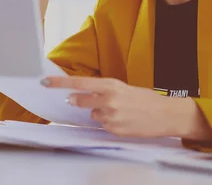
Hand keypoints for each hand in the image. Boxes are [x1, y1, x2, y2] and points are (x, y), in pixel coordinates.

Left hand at [42, 76, 183, 137]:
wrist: (166, 115)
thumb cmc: (146, 99)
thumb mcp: (125, 87)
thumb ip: (104, 90)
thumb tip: (81, 96)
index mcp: (112, 85)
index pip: (79, 83)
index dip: (60, 83)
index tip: (45, 81)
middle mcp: (108, 100)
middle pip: (80, 101)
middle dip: (79, 101)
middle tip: (88, 99)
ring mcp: (111, 116)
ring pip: (93, 114)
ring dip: (100, 112)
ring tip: (119, 111)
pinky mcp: (114, 130)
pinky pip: (103, 125)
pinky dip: (109, 122)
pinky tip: (124, 120)